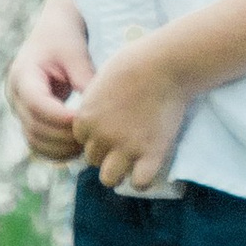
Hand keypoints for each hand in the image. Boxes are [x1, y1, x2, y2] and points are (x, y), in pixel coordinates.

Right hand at [5, 0, 95, 164]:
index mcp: (23, 74)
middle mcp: (16, 95)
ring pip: (35, 141)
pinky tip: (79, 148)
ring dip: (61, 148)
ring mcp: (20, 110)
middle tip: (93, 138)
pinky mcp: (29, 120)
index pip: (37, 103)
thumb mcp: (76, 53)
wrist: (53, 33)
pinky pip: (39, 144)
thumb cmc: (65, 39)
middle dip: (64, 136)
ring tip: (88, 145)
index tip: (85, 120)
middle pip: (35, 127)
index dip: (59, 117)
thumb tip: (97, 111)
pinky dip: (57, 152)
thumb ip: (84, 79)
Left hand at [69, 37, 192, 193]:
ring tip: (133, 159)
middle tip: (127, 138)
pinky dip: (142, 179)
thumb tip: (93, 117)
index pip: (81, 141)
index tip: (113, 126)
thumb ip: (93, 103)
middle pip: (92, 159)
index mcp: (85, 118)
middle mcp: (101, 136)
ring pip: (108, 178)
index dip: (96, 135)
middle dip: (107, 152)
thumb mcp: (101, 80)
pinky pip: (139, 183)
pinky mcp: (150, 154)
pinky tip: (149, 166)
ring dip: (119, 170)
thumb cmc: (135, 62)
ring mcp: (126, 147)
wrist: (164, 63)